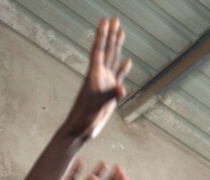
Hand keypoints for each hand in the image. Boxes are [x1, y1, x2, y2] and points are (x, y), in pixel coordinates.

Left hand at [62, 18, 132, 140]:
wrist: (80, 129)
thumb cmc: (84, 117)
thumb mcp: (97, 105)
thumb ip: (110, 95)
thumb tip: (122, 89)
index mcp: (94, 75)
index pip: (99, 50)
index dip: (102, 35)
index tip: (106, 20)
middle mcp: (99, 76)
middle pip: (106, 50)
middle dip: (111, 35)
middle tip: (115, 19)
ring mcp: (105, 83)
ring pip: (112, 60)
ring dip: (116, 46)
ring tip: (121, 32)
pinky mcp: (110, 92)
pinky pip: (118, 76)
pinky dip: (124, 68)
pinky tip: (129, 60)